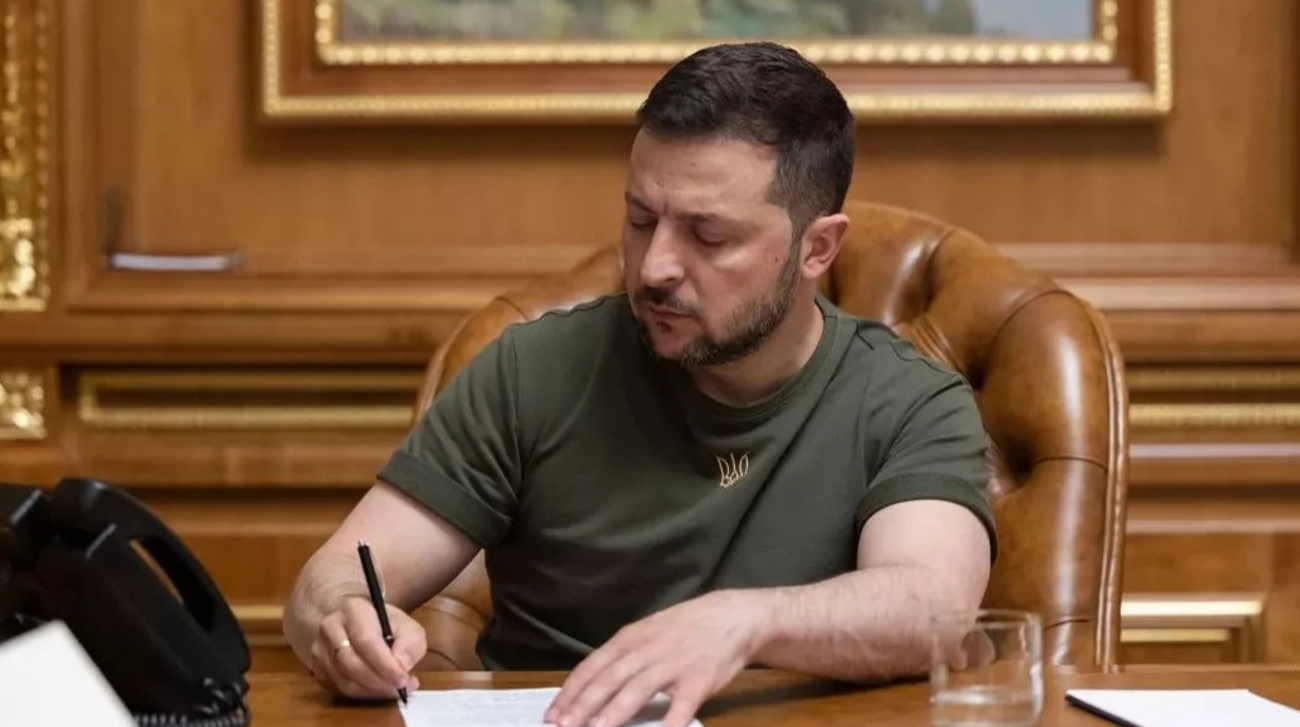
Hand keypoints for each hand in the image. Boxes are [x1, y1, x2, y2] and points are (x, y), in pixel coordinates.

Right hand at [309, 595, 425, 700]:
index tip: (403, 680)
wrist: (346, 617)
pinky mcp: (317, 669)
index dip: (385, 665)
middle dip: (379, 683)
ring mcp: (319, 650)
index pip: (366, 642)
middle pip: (351, 665)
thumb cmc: (380, 622)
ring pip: (344, 682)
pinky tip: (377, 691)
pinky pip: (339, 690)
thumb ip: (410, 643)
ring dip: (372, 692)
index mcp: (353, 610)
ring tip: (393, 690)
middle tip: (401, 689)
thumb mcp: (405, 624)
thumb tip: (401, 666)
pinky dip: (361, 695)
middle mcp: (330, 629)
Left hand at [545, 590, 765, 726]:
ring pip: (638, 689)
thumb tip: (589, 685)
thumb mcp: (646, 633)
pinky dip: (670, 721)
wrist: (730, 617)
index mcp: (630, 639)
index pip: (592, 666)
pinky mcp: (699, 681)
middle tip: (564, 726)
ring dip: (616, 711)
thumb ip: (621, 657)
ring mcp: (674, 666)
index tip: (553, 713)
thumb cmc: (683, 629)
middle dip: (583, 705)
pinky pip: (682, 705)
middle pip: (609, 679)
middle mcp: (647, 651)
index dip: (571, 691)